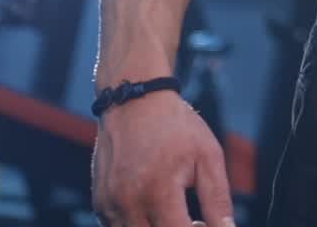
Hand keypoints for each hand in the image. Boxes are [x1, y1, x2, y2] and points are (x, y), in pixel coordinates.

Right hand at [92, 90, 235, 226]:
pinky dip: (139, 225)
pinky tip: (155, 208)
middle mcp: (128, 203)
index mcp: (158, 190)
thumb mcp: (207, 155)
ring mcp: (109, 206)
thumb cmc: (176, 127)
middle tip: (195, 221)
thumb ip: (217, 198)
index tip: (204, 225)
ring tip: (175, 213)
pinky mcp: (100, 204)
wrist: (135, 102)